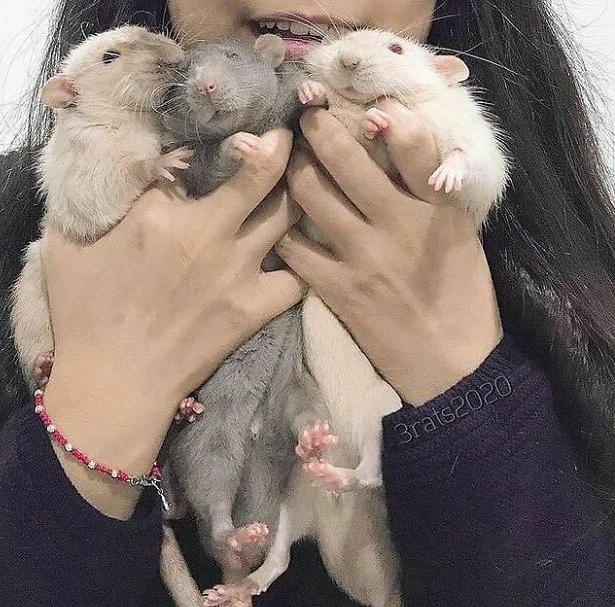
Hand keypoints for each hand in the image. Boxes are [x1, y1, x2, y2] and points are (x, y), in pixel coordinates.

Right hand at [42, 128, 301, 517]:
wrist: (117, 383)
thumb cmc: (84, 316)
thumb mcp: (63, 246)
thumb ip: (85, 200)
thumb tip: (100, 166)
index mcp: (158, 212)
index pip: (194, 157)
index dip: (208, 143)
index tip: (220, 135)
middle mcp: (206, 232)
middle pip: (261, 172)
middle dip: (280, 144)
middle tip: (287, 134)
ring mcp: (236, 271)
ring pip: (288, 215)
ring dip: (297, 194)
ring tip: (303, 184)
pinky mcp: (254, 308)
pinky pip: (298, 276)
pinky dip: (302, 262)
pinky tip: (299, 255)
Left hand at [277, 102, 502, 405]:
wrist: (451, 364)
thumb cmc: (461, 298)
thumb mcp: (461, 238)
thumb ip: (432, 195)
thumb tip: (398, 147)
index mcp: (438, 209)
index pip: (413, 144)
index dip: (385, 116)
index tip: (367, 105)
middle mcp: (399, 224)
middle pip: (346, 161)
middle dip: (319, 131)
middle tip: (308, 121)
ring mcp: (364, 257)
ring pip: (311, 197)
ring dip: (295, 174)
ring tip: (290, 167)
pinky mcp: (339, 290)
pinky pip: (295, 250)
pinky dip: (284, 233)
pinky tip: (281, 227)